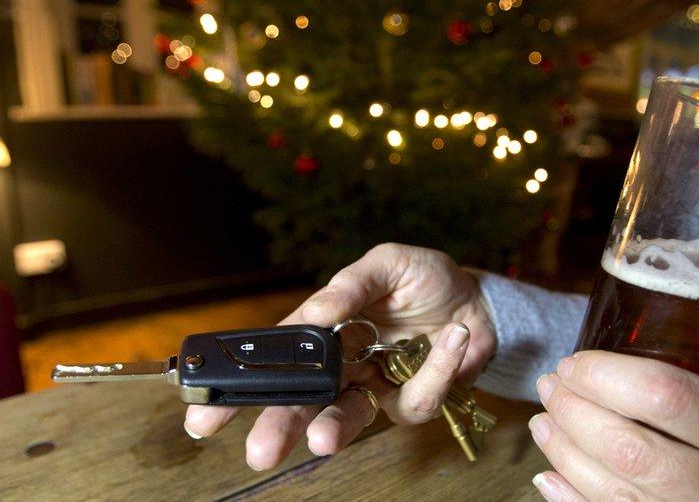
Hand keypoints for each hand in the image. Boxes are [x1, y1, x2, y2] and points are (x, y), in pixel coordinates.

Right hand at [183, 243, 496, 469]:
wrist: (478, 299)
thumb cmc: (425, 279)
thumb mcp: (388, 264)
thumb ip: (351, 286)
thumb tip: (315, 313)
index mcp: (325, 329)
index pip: (276, 358)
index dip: (239, 387)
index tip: (204, 414)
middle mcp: (343, 363)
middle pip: (302, 401)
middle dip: (278, 426)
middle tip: (259, 450)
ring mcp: (376, 384)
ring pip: (346, 417)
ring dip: (333, 429)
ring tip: (322, 440)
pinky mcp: (412, 398)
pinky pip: (414, 398)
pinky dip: (437, 367)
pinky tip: (453, 336)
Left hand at [529, 351, 698, 500]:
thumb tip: (649, 360)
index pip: (667, 396)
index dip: (609, 375)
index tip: (578, 360)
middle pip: (625, 445)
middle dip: (574, 410)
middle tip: (551, 384)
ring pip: (610, 490)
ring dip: (564, 452)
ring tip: (544, 422)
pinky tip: (550, 477)